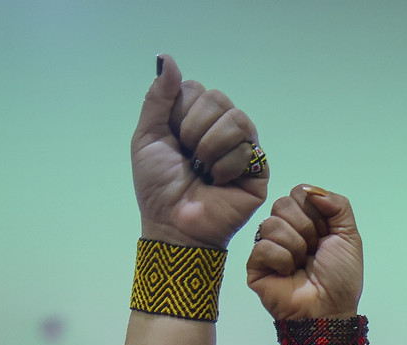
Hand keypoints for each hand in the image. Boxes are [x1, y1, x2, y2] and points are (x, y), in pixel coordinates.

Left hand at [131, 55, 267, 250]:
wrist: (173, 225)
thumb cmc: (158, 187)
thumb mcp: (147, 138)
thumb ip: (157, 97)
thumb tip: (167, 57)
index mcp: (196, 118)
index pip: (196, 89)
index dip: (180, 111)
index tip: (172, 138)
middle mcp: (222, 128)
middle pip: (218, 98)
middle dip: (195, 128)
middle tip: (188, 157)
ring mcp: (243, 147)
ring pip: (236, 119)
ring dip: (210, 147)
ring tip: (203, 171)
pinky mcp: (259, 169)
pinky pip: (248, 148)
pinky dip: (225, 167)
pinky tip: (218, 183)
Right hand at [247, 185, 363, 320]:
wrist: (330, 309)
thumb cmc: (341, 277)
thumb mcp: (349, 235)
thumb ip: (338, 204)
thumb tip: (311, 191)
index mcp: (305, 220)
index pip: (299, 193)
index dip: (315, 212)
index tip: (325, 235)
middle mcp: (284, 230)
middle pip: (282, 204)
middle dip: (306, 228)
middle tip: (313, 251)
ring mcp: (268, 247)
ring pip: (271, 224)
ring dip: (295, 247)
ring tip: (302, 265)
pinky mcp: (255, 266)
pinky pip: (263, 246)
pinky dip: (282, 260)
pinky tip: (288, 274)